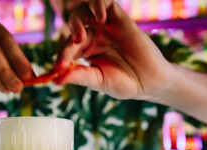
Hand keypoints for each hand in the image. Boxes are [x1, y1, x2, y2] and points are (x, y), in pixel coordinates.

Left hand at [55, 0, 174, 99]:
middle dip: (68, 42)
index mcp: (85, 52)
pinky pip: (107, 4)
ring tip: (79, 38)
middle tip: (68, 53)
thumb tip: (56, 80)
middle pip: (73, 31)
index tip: (57, 69)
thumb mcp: (99, 81)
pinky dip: (98, 5)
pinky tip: (98, 18)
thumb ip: (80, 76)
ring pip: (85, 13)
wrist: (151, 81)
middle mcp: (93, 37)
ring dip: (78, 21)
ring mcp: (106, 27)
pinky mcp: (120, 20)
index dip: (61, 57)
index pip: (67, 49)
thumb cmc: (124, 84)